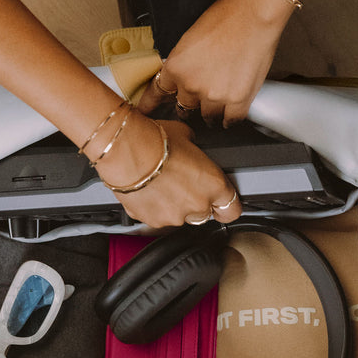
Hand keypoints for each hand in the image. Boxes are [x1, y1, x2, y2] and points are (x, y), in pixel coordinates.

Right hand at [94, 114, 241, 228]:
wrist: (125, 151)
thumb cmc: (155, 140)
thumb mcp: (186, 136)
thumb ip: (196, 151)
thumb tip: (192, 150)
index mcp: (214, 185)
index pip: (231, 210)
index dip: (225, 206)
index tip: (220, 202)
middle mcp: (198, 205)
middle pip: (204, 214)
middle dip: (195, 202)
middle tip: (181, 185)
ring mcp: (174, 217)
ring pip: (179, 217)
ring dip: (173, 205)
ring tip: (160, 185)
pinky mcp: (151, 221)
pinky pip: (156, 217)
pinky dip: (153, 208)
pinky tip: (147, 190)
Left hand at [138, 0, 293, 126]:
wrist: (253, 14)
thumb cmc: (225, 18)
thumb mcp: (189, 39)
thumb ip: (183, 63)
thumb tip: (182, 77)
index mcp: (176, 68)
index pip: (157, 92)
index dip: (151, 103)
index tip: (146, 111)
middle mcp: (192, 86)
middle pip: (185, 106)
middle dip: (190, 102)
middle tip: (198, 97)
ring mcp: (215, 96)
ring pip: (208, 116)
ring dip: (211, 112)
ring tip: (217, 103)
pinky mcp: (238, 101)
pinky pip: (230, 120)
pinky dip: (229, 118)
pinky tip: (229, 115)